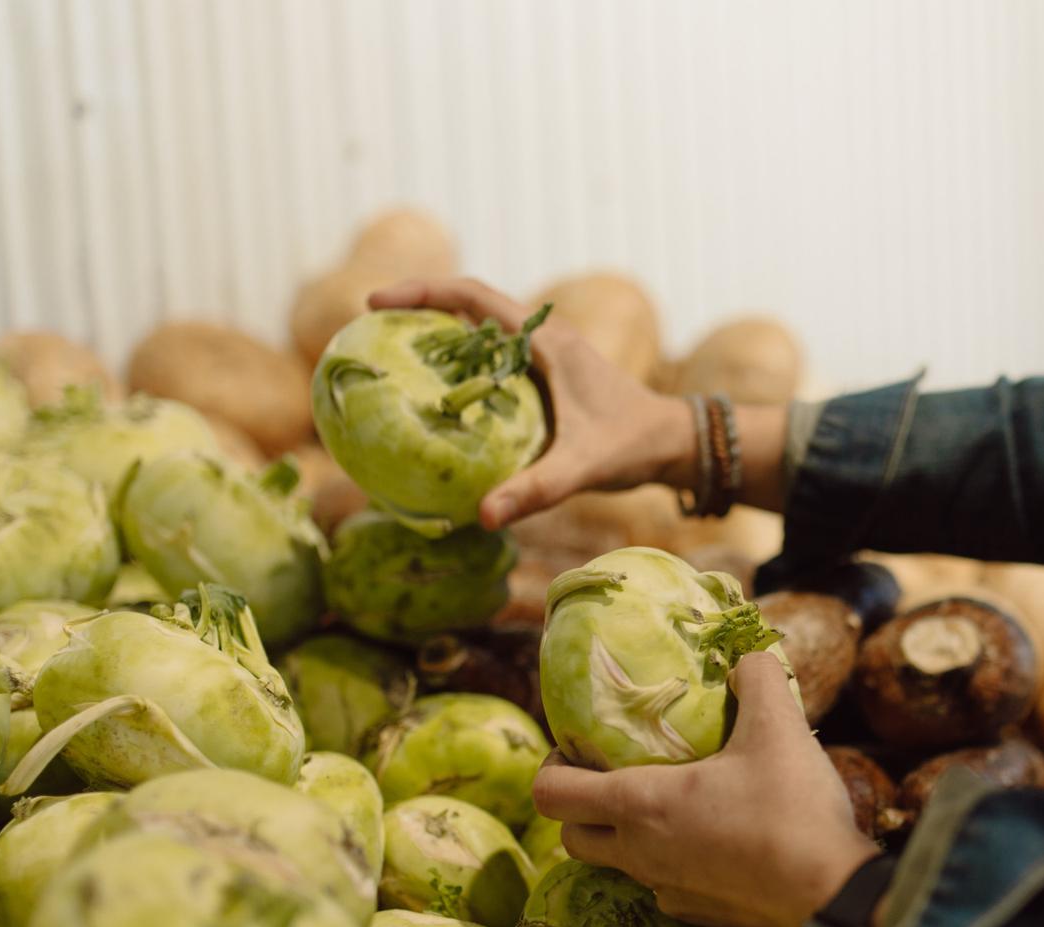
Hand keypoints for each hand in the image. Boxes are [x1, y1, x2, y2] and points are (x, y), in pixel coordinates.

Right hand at [368, 277, 696, 528]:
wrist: (673, 444)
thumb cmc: (633, 446)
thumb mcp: (583, 468)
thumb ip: (535, 490)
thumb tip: (483, 516)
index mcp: (545, 342)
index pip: (473, 297)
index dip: (423, 293)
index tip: (376, 303)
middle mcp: (540, 340)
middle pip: (467, 307)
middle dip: (417, 310)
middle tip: (369, 333)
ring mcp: (541, 357)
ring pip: (477, 334)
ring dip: (436, 338)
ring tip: (389, 360)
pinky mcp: (543, 378)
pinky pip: (489, 362)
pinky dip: (457, 368)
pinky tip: (433, 400)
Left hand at [531, 652, 878, 926]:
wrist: (832, 899)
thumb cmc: (791, 812)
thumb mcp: (779, 730)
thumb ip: (757, 681)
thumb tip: (747, 658)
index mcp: (639, 804)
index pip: (551, 794)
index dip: (551, 767)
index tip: (577, 747)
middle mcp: (638, 853)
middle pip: (570, 837)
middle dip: (579, 805)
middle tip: (611, 773)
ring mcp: (665, 890)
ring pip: (616, 864)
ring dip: (623, 835)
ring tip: (666, 801)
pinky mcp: (696, 915)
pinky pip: (661, 886)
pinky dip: (668, 861)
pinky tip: (711, 839)